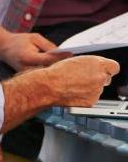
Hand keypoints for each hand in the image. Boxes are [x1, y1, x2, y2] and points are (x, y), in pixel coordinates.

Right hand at [0, 31, 71, 71]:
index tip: (72, 54)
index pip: (49, 59)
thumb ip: (48, 45)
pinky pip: (41, 76)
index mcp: (28, 57)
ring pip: (46, 75)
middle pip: (49, 70)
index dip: (61, 57)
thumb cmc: (19, 41)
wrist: (2, 47)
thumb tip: (63, 53)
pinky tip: (59, 70)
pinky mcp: (27, 78)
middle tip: (75, 63)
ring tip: (70, 67)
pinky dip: (50, 73)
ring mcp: (27, 75)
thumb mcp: (34, 38)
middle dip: (61, 66)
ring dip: (57, 71)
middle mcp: (27, 69)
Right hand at [1, 55, 119, 131]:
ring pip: (98, 89)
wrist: (47, 86)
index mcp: (97, 64)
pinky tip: (73, 91)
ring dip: (90, 87)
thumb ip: (89, 63)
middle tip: (82, 75)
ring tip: (74, 83)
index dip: (106, 68)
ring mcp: (96, 91)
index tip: (101, 68)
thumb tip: (93, 65)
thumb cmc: (56, 71)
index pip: (114, 66)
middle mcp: (100, 77)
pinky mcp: (91, 102)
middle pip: (106, 77)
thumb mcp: (74, 59)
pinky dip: (85, 96)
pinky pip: (92, 98)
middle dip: (97, 77)